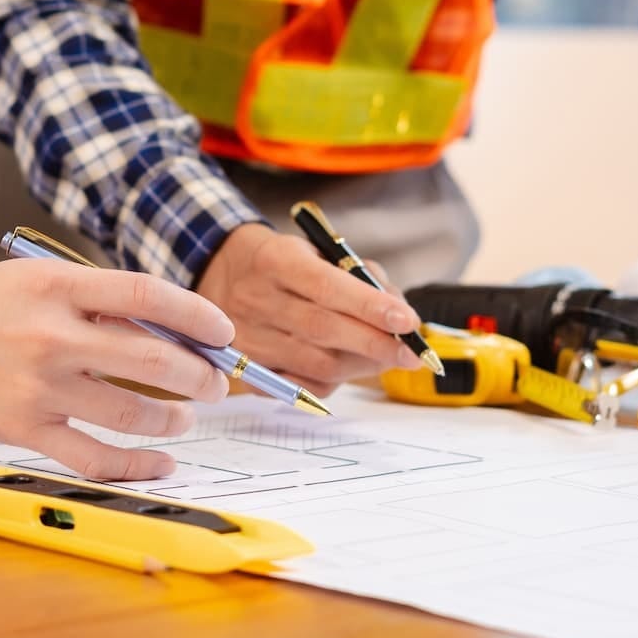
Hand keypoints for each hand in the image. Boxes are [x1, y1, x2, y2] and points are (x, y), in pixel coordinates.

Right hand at [0, 258, 232, 479]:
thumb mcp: (35, 280)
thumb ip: (93, 299)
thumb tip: (165, 328)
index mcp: (60, 286)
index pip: (148, 296)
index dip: (197, 315)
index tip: (223, 332)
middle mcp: (54, 334)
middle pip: (153, 358)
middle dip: (199, 375)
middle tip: (214, 383)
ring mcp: (40, 385)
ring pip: (133, 411)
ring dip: (173, 419)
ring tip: (185, 419)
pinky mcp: (23, 427)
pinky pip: (95, 456)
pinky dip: (137, 463)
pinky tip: (160, 462)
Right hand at [197, 223, 421, 395]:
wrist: (224, 274)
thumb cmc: (285, 263)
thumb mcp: (317, 251)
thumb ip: (361, 278)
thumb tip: (401, 317)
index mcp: (275, 260)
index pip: (327, 286)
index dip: (370, 306)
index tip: (408, 321)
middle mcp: (255, 299)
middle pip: (323, 330)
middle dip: (376, 344)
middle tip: (413, 354)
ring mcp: (247, 338)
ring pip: (316, 364)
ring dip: (362, 365)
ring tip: (387, 358)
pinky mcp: (247, 368)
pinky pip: (302, 386)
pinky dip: (336, 381)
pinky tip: (350, 366)